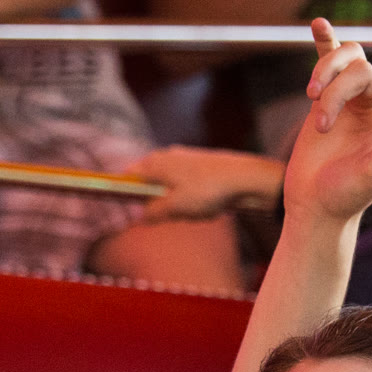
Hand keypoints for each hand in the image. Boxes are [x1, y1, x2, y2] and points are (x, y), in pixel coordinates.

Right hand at [131, 146, 283, 221]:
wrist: (245, 179)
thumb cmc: (206, 190)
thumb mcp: (174, 207)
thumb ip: (153, 212)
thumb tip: (141, 216)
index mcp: (155, 162)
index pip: (129, 176)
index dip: (126, 192)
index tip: (131, 208)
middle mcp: (167, 156)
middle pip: (152, 185)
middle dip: (160, 204)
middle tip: (174, 214)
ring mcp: (185, 159)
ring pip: (172, 190)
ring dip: (180, 205)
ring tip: (197, 210)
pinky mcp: (202, 166)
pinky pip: (190, 190)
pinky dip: (195, 200)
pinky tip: (209, 206)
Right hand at [282, 17, 371, 226]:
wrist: (315, 203)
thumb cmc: (348, 195)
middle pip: (364, 71)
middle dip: (338, 91)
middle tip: (323, 126)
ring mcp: (355, 98)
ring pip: (346, 61)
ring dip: (325, 75)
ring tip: (310, 98)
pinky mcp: (329, 97)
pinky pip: (330, 60)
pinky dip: (325, 42)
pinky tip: (319, 25)